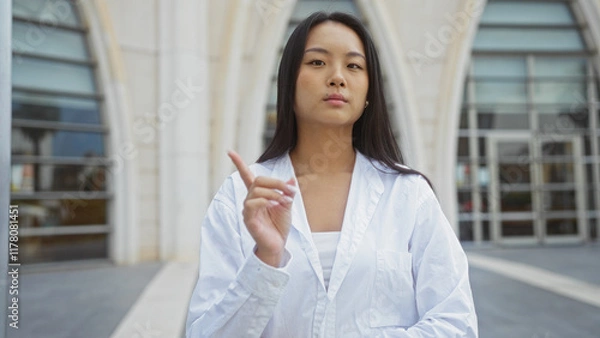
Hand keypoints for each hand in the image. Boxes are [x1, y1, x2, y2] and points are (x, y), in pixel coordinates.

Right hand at [228, 150, 296, 266]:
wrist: (278, 244)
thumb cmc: (279, 225)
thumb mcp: (287, 205)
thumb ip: (286, 192)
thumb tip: (291, 179)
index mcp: (258, 195)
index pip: (246, 176)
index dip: (238, 163)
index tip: (230, 152)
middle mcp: (250, 200)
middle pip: (258, 180)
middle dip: (276, 182)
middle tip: (290, 190)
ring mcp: (248, 209)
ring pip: (257, 191)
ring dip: (274, 193)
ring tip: (284, 202)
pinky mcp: (248, 219)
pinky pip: (252, 204)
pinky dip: (266, 201)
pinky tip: (275, 205)